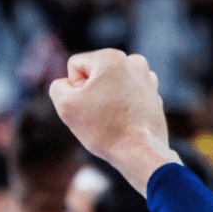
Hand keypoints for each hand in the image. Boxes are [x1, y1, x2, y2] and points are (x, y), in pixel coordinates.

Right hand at [48, 49, 175, 192]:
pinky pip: (127, 97)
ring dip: (108, 99)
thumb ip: (58, 86)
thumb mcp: (65, 105)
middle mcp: (134, 62)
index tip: (88, 105)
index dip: (74, 89)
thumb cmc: (105, 129)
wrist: (141, 154)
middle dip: (92, 93)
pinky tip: (126, 122)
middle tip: (101, 115)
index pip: (75, 66)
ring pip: (111, 86)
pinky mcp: (154, 96)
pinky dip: (123, 108)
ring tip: (114, 118)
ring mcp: (148, 79)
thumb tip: (69, 85)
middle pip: (95, 74)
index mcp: (112, 57)